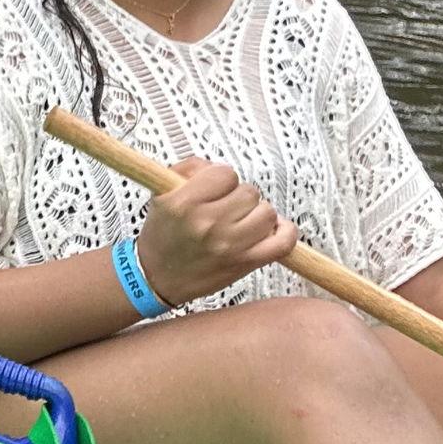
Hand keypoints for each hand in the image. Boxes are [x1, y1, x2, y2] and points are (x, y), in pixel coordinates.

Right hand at [137, 158, 297, 305]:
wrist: (157, 277)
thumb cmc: (161, 237)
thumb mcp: (161, 195)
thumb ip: (188, 171)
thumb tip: (214, 166)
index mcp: (184, 203)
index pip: (225, 174)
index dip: (221, 178)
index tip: (215, 188)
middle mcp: (208, 223)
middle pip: (248, 192)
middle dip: (237, 197)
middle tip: (224, 208)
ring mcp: (230, 245)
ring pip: (266, 212)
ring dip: (255, 214)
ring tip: (239, 222)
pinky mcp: (247, 262)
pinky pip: (284, 242)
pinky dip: (285, 232)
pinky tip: (271, 229)